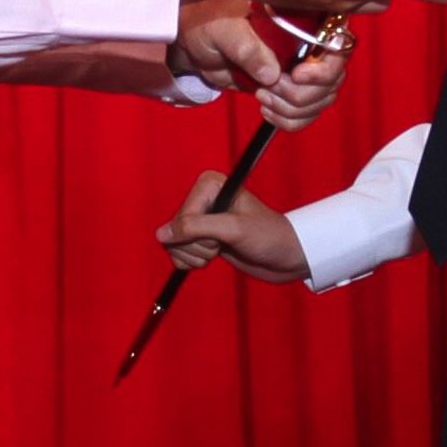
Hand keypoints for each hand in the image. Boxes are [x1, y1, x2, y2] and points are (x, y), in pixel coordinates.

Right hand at [157, 171, 309, 284]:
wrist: (285, 257)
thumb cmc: (268, 237)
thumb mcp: (233, 230)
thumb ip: (196, 228)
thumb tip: (161, 235)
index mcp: (209, 184)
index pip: (182, 216)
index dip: (200, 233)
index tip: (224, 234)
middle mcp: (202, 199)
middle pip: (174, 231)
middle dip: (199, 246)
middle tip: (223, 243)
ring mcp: (200, 220)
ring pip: (173, 244)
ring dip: (196, 256)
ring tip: (220, 250)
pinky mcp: (200, 238)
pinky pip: (178, 253)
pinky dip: (192, 262)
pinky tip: (211, 258)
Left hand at [167, 5, 353, 129]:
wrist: (198, 46)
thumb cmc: (210, 25)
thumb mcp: (224, 31)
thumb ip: (247, 47)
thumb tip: (272, 73)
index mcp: (303, 18)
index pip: (339, 43)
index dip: (325, 66)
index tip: (296, 75)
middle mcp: (310, 43)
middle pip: (333, 79)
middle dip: (301, 94)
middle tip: (269, 89)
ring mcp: (304, 69)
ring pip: (321, 100)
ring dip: (292, 109)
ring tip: (262, 97)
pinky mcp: (291, 90)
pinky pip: (307, 113)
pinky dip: (289, 120)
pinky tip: (267, 110)